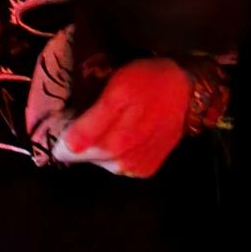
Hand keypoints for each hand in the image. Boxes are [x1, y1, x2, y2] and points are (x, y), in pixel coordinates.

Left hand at [54, 58, 192, 176]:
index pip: (73, 150)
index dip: (66, 136)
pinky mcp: (147, 168)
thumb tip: (69, 147)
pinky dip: (117, 154)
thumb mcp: (116, 90)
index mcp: (116, 141)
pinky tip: (124, 135)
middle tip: (92, 117)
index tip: (67, 121)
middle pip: (88, 157)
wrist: (184, 89)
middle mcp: (125, 160)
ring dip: (100, 147)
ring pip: (104, 163)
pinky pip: (121, 166)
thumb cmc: (148, 82)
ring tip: (111, 124)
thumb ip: (92, 122)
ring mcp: (137, 167)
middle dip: (83, 141)